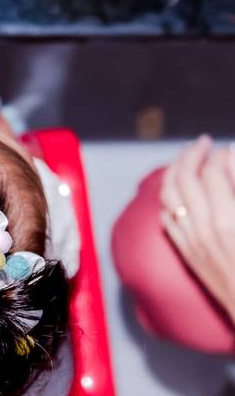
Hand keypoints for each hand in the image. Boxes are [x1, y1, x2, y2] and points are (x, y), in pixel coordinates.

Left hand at [160, 135, 234, 325]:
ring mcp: (190, 241)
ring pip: (169, 195)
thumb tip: (231, 160)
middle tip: (202, 142)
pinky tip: (176, 191)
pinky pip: (166, 218)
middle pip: (185, 177)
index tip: (230, 151)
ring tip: (185, 159)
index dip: (223, 154)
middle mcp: (203, 228)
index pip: (214, 170)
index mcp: (229, 219)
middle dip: (192, 154)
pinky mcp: (186, 253)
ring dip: (175, 172)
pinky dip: (168, 198)